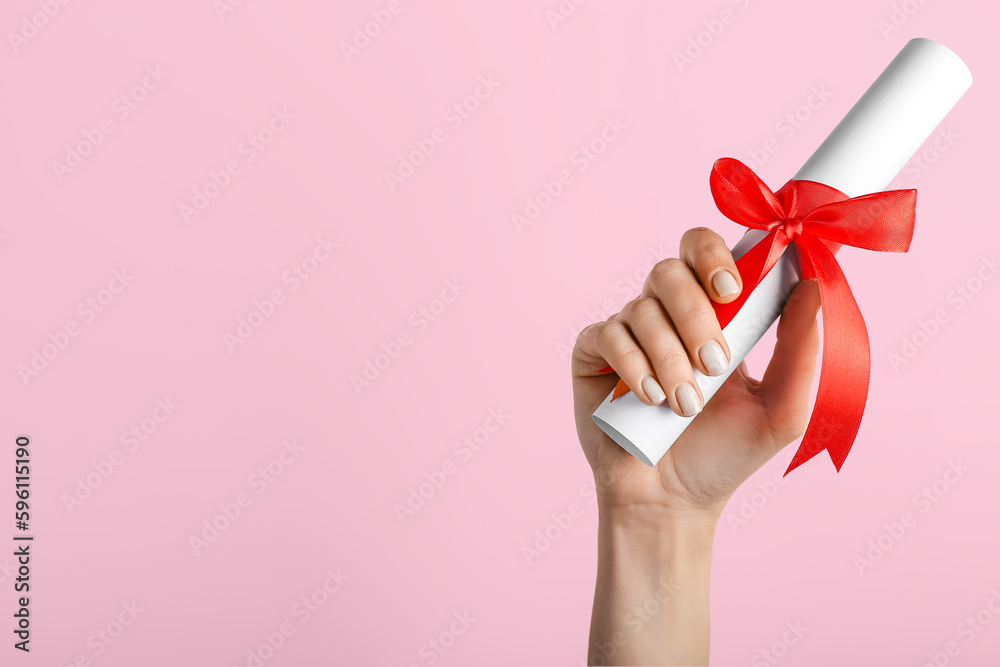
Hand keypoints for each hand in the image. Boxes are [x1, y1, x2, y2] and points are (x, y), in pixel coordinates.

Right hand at [572, 227, 821, 516]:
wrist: (672, 501)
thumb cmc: (726, 454)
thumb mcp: (782, 407)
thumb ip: (801, 349)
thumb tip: (812, 286)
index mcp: (712, 315)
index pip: (706, 252)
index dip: (714, 256)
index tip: (732, 289)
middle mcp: (666, 314)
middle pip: (670, 271)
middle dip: (695, 315)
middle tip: (715, 363)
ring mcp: (627, 332)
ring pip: (642, 309)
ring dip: (669, 358)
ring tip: (684, 406)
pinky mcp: (593, 354)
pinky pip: (608, 333)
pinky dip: (633, 364)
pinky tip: (648, 401)